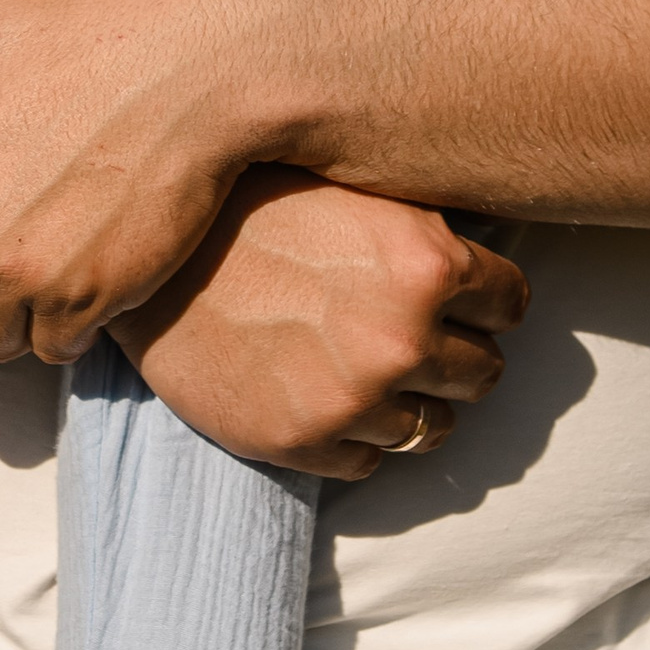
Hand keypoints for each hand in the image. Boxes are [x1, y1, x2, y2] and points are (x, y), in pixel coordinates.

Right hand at [111, 166, 525, 476]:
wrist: (137, 255)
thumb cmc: (243, 204)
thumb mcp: (348, 186)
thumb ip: (422, 223)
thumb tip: (488, 236)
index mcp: (426, 262)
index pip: (512, 304)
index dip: (482, 298)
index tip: (451, 296)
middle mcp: (401, 336)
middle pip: (485, 373)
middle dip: (452, 354)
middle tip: (403, 333)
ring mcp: (352, 398)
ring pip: (432, 428)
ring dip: (407, 403)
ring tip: (359, 368)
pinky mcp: (301, 442)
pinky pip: (370, 462)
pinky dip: (353, 436)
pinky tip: (315, 391)